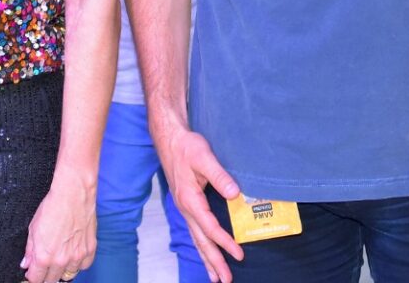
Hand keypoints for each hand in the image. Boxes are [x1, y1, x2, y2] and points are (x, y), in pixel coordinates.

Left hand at [21, 165, 95, 282]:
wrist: (73, 194)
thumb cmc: (53, 207)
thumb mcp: (33, 228)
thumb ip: (30, 250)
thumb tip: (26, 263)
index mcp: (44, 257)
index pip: (36, 279)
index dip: (32, 276)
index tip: (32, 272)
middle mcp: (61, 260)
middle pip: (51, 280)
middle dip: (46, 274)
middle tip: (45, 265)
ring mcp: (77, 256)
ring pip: (68, 275)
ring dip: (62, 270)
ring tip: (59, 258)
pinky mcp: (90, 250)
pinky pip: (84, 266)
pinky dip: (78, 263)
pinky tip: (73, 254)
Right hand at [157, 125, 242, 281]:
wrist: (169, 139)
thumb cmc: (186, 146)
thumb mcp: (204, 156)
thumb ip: (219, 175)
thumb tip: (235, 193)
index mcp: (190, 200)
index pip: (210, 228)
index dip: (225, 243)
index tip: (239, 255)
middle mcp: (186, 208)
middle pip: (201, 241)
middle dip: (213, 261)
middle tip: (225, 279)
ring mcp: (184, 207)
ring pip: (196, 238)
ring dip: (206, 257)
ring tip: (214, 276)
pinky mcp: (186, 204)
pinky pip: (194, 230)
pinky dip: (201, 244)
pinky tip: (206, 250)